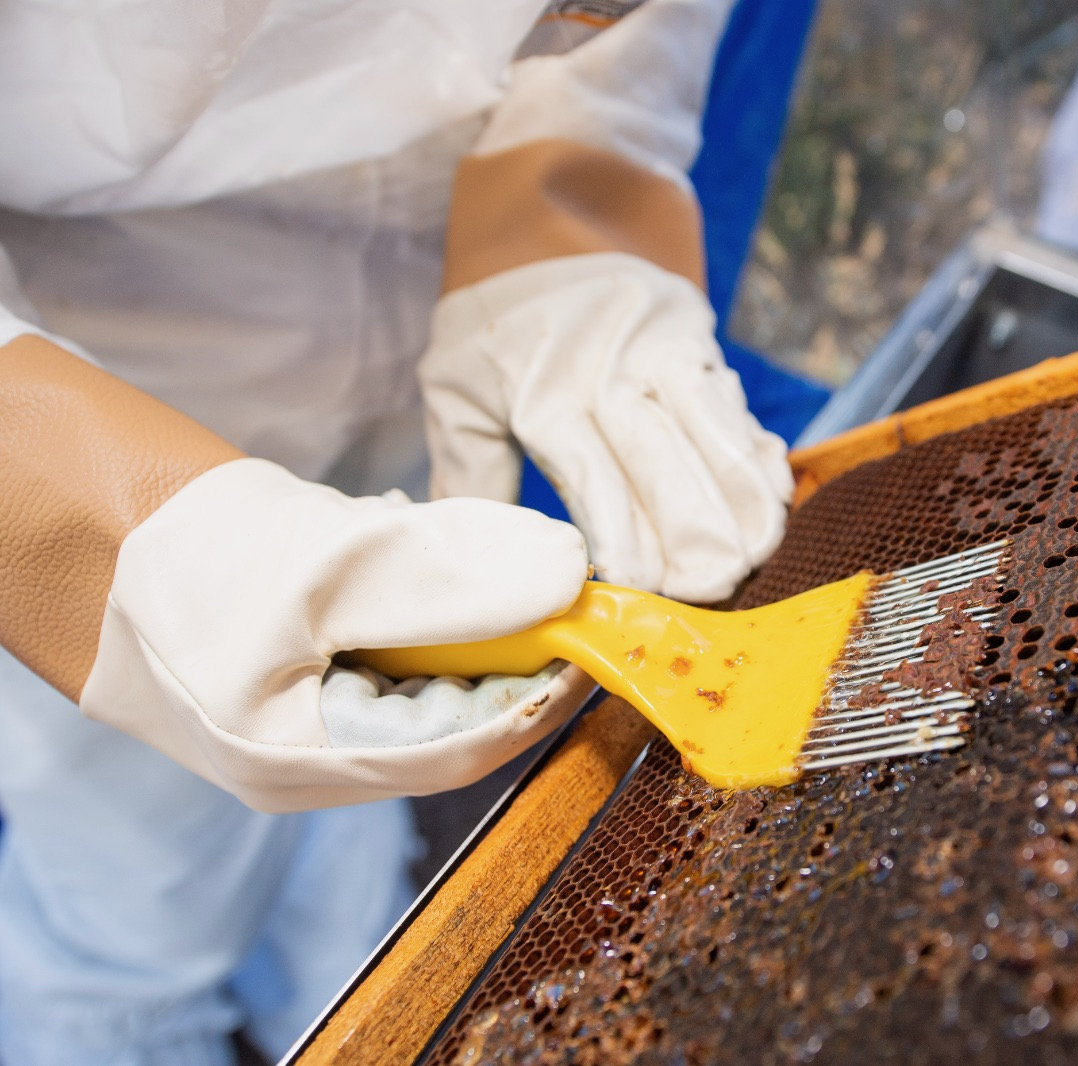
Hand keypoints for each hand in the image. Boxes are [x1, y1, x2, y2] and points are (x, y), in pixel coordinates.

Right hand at [80, 458, 592, 811]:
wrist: (70, 518)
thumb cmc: (176, 554)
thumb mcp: (322, 563)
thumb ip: (446, 579)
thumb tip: (565, 576)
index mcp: (306, 763)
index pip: (464, 750)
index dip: (539, 694)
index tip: (591, 632)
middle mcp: (309, 757)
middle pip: (450, 718)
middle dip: (508, 649)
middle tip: (551, 583)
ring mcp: (300, 715)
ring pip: (423, 677)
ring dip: (464, 617)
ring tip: (470, 554)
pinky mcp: (295, 669)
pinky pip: (385, 647)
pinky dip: (418, 600)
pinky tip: (404, 547)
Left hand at [420, 252, 792, 602]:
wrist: (547, 222)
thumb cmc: (496, 323)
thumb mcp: (453, 386)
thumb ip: (467, 469)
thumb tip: (472, 550)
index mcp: (547, 396)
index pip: (598, 486)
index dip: (628, 544)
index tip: (645, 590)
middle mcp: (613, 374)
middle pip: (668, 472)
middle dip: (698, 540)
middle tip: (714, 588)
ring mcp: (665, 355)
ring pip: (718, 442)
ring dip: (745, 504)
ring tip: (758, 555)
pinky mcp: (700, 344)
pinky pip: (738, 411)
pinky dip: (758, 458)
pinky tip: (773, 500)